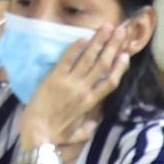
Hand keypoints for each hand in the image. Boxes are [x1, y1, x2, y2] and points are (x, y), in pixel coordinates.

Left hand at [19, 25, 129, 149]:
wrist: (37, 134)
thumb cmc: (56, 135)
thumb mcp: (77, 135)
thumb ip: (88, 129)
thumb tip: (95, 123)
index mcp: (90, 103)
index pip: (110, 82)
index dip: (119, 67)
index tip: (125, 55)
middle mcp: (83, 89)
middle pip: (102, 64)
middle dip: (113, 46)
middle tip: (120, 31)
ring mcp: (69, 82)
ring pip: (88, 58)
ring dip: (99, 41)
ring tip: (107, 27)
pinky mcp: (54, 78)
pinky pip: (67, 59)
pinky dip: (75, 48)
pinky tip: (83, 37)